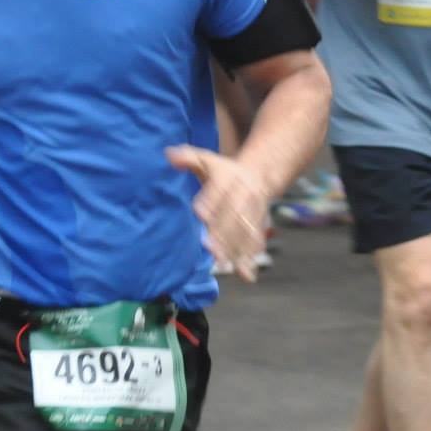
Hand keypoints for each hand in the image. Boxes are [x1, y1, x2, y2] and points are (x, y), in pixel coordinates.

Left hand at [165, 145, 270, 282]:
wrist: (260, 173)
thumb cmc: (223, 170)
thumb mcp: (206, 159)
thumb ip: (187, 157)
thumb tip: (169, 155)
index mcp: (229, 177)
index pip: (219, 189)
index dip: (211, 200)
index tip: (199, 212)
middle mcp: (244, 194)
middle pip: (233, 214)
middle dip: (223, 232)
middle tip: (210, 249)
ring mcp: (253, 211)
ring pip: (245, 231)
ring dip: (235, 249)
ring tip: (224, 265)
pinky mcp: (259, 225)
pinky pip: (256, 243)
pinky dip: (251, 259)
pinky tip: (246, 276)